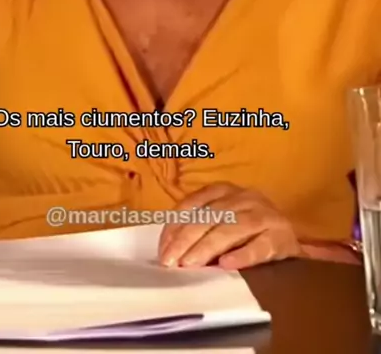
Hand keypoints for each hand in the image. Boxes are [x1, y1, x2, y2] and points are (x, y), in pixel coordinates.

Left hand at [158, 182, 303, 269]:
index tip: (163, 249)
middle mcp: (244, 197)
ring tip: (190, 264)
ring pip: (232, 228)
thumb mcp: (223, 221)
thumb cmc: (249, 230)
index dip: (175, 226)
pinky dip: (242, 255)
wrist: (291, 237)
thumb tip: (170, 250)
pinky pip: (260, 246)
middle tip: (171, 261)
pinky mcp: (281, 236)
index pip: (193, 204)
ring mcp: (264, 214)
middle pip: (210, 216)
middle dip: (186, 239)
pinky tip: (227, 265)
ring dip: (208, 246)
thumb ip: (200, 228)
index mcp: (225, 190)